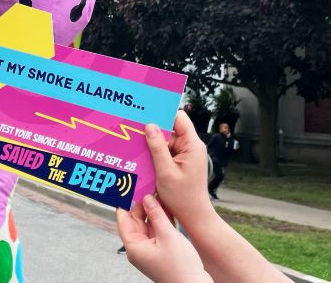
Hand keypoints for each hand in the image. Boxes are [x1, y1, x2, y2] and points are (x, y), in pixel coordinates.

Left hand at [117, 194, 212, 282]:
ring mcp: (151, 249)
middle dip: (142, 203)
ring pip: (148, 223)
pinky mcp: (162, 250)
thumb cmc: (180, 267)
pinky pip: (158, 229)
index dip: (125, 201)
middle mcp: (140, 248)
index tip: (128, 185)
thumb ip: (156, 214)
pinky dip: (161, 218)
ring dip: (154, 209)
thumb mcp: (167, 235)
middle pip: (136, 219)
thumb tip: (146, 198)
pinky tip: (167, 205)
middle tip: (148, 185)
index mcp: (134, 247)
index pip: (123, 218)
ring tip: (158, 191)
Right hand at [146, 112, 216, 230]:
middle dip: (155, 131)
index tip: (147, 113)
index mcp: (192, 145)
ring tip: (137, 147)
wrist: (194, 217)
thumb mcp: (165, 171)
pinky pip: (168, 151)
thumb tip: (150, 126)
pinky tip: (145, 158)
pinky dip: (157, 154)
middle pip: (171, 129)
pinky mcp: (183, 161)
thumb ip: (157, 147)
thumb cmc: (182, 197)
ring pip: (167, 140)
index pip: (179, 118)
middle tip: (135, 130)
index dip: (164, 113)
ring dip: (154, 145)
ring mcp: (187, 154)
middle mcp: (191, 146)